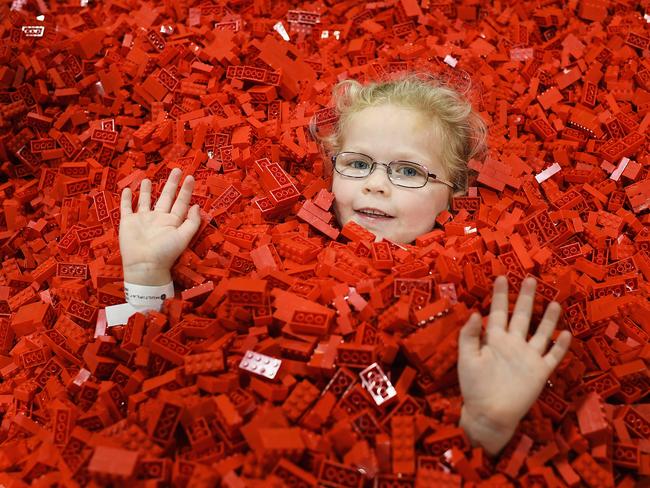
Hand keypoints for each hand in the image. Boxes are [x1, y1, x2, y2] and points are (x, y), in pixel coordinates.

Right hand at [119, 168, 201, 284]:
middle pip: (166, 197)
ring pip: (146, 201)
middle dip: (171, 184)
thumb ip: (192, 222)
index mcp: (172, 221)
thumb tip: (198, 205)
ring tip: (149, 179)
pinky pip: (126, 208)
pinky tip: (128, 190)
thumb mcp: (183, 236)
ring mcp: (143, 219)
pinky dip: (126, 199)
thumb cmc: (165, 252)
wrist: (144, 265)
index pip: (181, 202)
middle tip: (176, 169)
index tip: (190, 177)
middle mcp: (158, 218)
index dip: (186, 190)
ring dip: (148, 190)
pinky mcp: (128, 222)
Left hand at [457, 275, 571, 454]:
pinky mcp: (540, 371)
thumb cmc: (474, 386)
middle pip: (522, 316)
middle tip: (531, 279)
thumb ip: (470, 336)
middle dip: (526, 297)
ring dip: (548, 318)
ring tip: (555, 301)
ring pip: (541, 332)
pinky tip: (567, 333)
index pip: (498, 312)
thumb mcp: (467, 358)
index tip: (502, 277)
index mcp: (494, 339)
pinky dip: (561, 345)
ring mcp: (528, 357)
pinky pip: (553, 356)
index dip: (500, 295)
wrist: (489, 413)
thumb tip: (475, 313)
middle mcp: (513, 344)